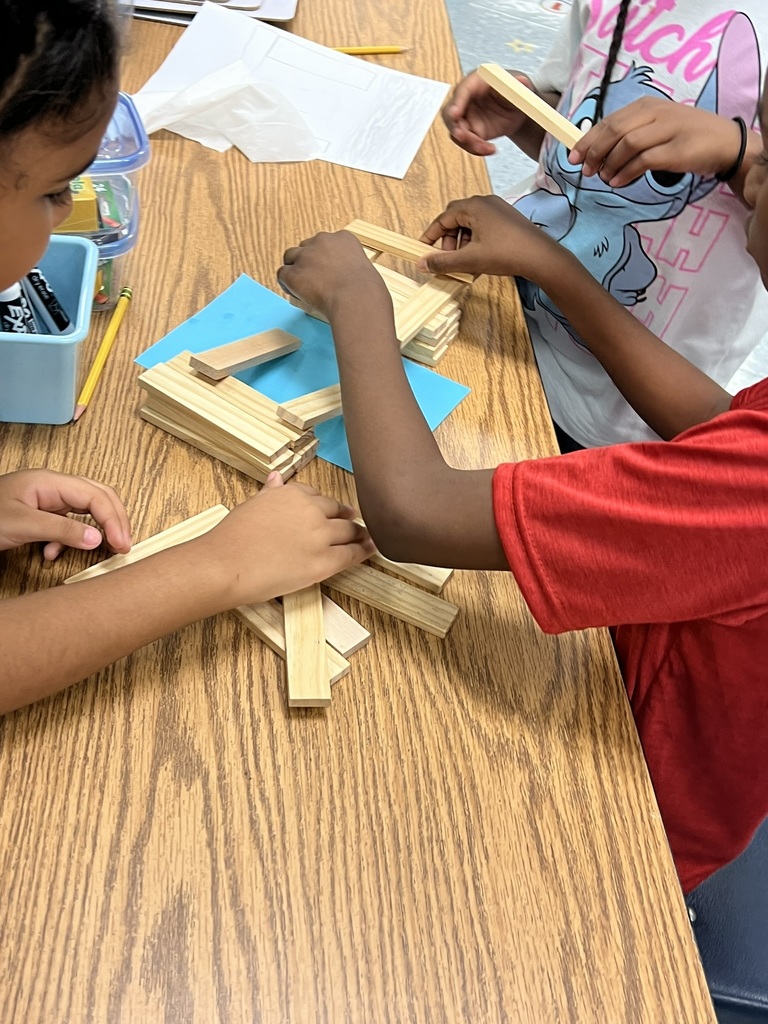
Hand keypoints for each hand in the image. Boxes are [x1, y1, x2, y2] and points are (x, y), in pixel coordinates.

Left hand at [0, 469, 131, 560]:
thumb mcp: (23, 524)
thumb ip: (62, 530)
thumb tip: (98, 539)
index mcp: (50, 482)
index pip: (96, 496)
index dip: (113, 520)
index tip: (121, 544)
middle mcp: (53, 486)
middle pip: (98, 497)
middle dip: (113, 521)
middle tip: (123, 546)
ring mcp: (47, 498)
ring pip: (86, 510)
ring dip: (95, 530)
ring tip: (102, 550)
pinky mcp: (41, 512)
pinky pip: (68, 523)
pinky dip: (68, 539)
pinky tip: (52, 555)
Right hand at [194, 474, 375, 607]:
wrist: (226, 564)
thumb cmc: (231, 538)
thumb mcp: (251, 506)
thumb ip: (270, 493)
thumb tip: (276, 477)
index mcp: (292, 494)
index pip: (317, 495)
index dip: (325, 506)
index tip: (331, 510)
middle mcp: (310, 511)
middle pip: (337, 512)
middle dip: (346, 518)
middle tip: (354, 523)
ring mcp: (320, 536)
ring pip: (349, 531)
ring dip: (359, 533)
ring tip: (366, 536)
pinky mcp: (324, 562)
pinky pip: (352, 554)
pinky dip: (364, 550)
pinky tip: (372, 549)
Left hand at [278, 231, 392, 321]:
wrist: (357, 300)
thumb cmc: (367, 292)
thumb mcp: (365, 270)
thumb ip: (350, 268)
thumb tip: (345, 281)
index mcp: (343, 238)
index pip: (325, 242)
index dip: (324, 258)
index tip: (328, 270)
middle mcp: (323, 241)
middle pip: (306, 246)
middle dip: (308, 262)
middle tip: (315, 280)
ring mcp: (306, 256)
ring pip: (290, 257)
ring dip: (295, 270)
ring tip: (303, 287)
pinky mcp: (294, 273)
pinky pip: (282, 274)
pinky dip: (287, 285)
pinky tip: (297, 294)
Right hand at [418, 195, 563, 282]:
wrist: (540, 257)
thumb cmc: (507, 253)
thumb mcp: (469, 260)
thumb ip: (443, 262)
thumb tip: (423, 263)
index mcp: (473, 206)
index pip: (443, 218)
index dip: (431, 236)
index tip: (424, 249)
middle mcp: (485, 203)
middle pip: (456, 220)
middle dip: (448, 241)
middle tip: (447, 259)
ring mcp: (498, 210)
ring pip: (470, 225)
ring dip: (462, 245)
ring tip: (464, 265)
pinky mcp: (507, 220)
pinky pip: (483, 228)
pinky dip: (476, 243)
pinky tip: (478, 262)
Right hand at [442, 70, 533, 155]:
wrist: (518, 110)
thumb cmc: (516, 93)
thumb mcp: (521, 88)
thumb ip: (521, 85)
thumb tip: (522, 81)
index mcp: (477, 81)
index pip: (463, 89)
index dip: (457, 102)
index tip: (455, 114)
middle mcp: (466, 98)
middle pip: (451, 113)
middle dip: (456, 126)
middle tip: (463, 137)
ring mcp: (465, 116)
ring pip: (456, 131)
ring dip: (469, 142)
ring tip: (487, 148)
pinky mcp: (469, 131)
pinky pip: (465, 143)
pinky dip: (476, 149)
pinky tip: (490, 149)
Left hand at [568, 98, 743, 186]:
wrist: (726, 142)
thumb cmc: (686, 136)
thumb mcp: (656, 128)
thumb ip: (630, 135)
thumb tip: (597, 152)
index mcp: (647, 106)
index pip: (610, 120)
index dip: (588, 139)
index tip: (573, 156)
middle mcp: (657, 113)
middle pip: (615, 130)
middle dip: (595, 151)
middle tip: (586, 170)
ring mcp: (669, 129)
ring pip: (628, 143)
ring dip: (610, 164)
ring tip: (604, 178)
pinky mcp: (677, 150)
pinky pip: (644, 160)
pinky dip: (627, 172)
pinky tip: (619, 181)